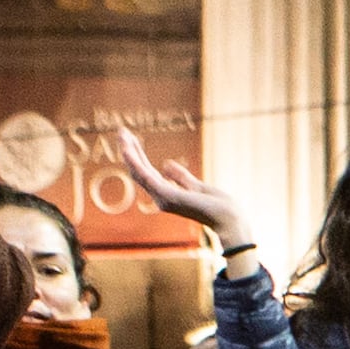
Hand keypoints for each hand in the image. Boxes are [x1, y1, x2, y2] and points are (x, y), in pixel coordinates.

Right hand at [108, 126, 253, 251]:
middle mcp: (160, 197)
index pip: (146, 171)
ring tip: (122, 135)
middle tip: (121, 131)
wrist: (228, 218)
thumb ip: (180, 176)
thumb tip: (165, 163)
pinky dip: (135, 163)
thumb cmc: (217, 205)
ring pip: (138, 172)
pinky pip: (146, 177)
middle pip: (139, 170)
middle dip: (130, 150)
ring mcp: (162, 197)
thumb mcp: (196, 185)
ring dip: (129, 152)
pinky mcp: (167, 196)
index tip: (130, 137)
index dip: (137, 154)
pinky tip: (127, 150)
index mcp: (166, 194)